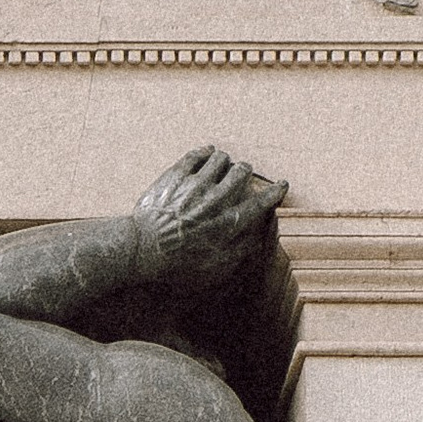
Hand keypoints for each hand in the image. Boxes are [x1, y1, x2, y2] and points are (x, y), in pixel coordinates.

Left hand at [129, 146, 284, 289]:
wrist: (142, 249)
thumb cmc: (176, 264)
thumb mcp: (213, 269)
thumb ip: (238, 252)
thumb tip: (256, 240)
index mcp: (227, 223)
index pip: (259, 202)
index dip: (273, 192)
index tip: (280, 185)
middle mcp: (215, 200)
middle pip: (241, 173)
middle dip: (245, 171)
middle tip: (242, 173)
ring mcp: (195, 185)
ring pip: (220, 159)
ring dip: (225, 161)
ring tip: (222, 164)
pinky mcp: (175, 176)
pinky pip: (196, 155)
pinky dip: (205, 152)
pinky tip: (207, 153)